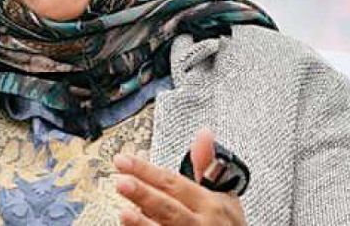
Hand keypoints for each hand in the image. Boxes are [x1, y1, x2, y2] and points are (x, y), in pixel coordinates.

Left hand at [113, 128, 245, 224]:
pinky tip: (129, 224)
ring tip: (124, 212)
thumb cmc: (228, 223)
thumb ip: (207, 164)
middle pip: (167, 207)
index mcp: (209, 203)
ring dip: (142, 223)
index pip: (173, 183)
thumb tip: (204, 133)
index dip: (147, 171)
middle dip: (144, 194)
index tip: (124, 160)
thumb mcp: (225, 193)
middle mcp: (200, 223)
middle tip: (121, 181)